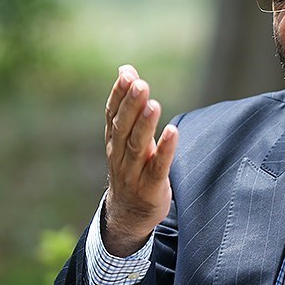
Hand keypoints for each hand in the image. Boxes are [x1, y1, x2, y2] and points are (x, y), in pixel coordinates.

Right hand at [102, 64, 177, 256]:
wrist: (128, 215)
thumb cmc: (131, 167)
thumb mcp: (126, 137)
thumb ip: (127, 105)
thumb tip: (126, 69)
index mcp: (114, 141)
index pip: (112, 115)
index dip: (118, 95)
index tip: (126, 74)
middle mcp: (119, 155)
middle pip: (123, 128)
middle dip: (131, 105)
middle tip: (140, 84)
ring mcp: (133, 173)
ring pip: (137, 146)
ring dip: (145, 125)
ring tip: (153, 104)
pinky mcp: (150, 188)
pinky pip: (157, 167)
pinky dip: (164, 150)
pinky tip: (172, 132)